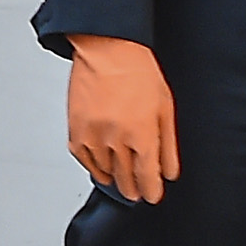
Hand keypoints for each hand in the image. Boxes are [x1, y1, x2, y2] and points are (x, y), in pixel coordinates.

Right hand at [66, 35, 179, 201]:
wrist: (107, 50)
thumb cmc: (138, 71)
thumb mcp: (165, 108)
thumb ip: (168, 144)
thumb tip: (170, 172)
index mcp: (142, 135)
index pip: (147, 178)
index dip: (151, 191)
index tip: (152, 195)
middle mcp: (116, 140)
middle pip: (125, 179)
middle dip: (133, 188)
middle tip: (137, 191)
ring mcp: (93, 136)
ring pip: (104, 172)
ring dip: (113, 177)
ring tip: (120, 178)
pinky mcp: (76, 130)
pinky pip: (83, 159)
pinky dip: (93, 166)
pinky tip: (101, 166)